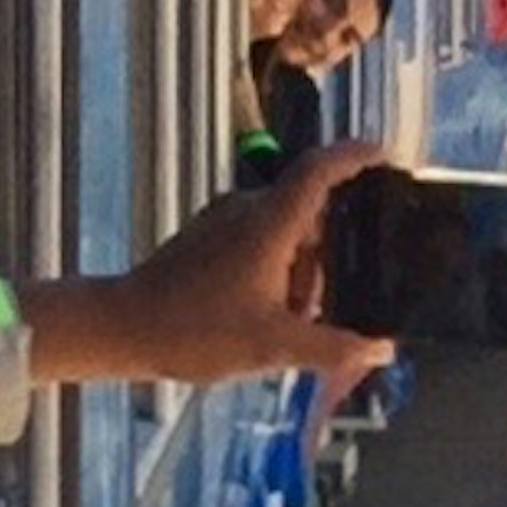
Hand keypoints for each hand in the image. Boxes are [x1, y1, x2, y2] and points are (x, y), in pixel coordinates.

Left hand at [23, 141, 396, 400]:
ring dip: (300, 271)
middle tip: (337, 301)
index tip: (384, 156)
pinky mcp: (205, 238)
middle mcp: (246, 211)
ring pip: (283, 232)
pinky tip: (269, 316)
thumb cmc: (195, 332)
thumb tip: (381, 351)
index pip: (319, 171)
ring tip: (295, 321)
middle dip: (329, 254)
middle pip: (308, 212)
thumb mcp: (274, 346)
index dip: (355, 157)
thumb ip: (333, 348)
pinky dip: (276, 270)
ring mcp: (222, 222)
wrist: (123, 329)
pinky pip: (257, 242)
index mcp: (268, 224)